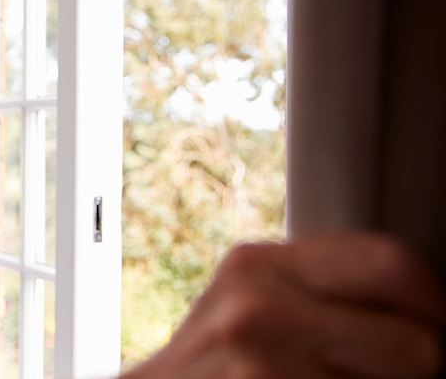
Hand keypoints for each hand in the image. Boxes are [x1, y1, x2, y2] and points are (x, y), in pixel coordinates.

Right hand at [121, 232, 445, 378]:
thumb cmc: (208, 370)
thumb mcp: (251, 309)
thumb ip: (317, 295)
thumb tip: (425, 316)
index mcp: (259, 264)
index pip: (392, 263)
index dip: (434, 306)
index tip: (439, 334)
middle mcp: (256, 299)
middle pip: (417, 341)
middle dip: (422, 370)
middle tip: (385, 376)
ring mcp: (259, 357)